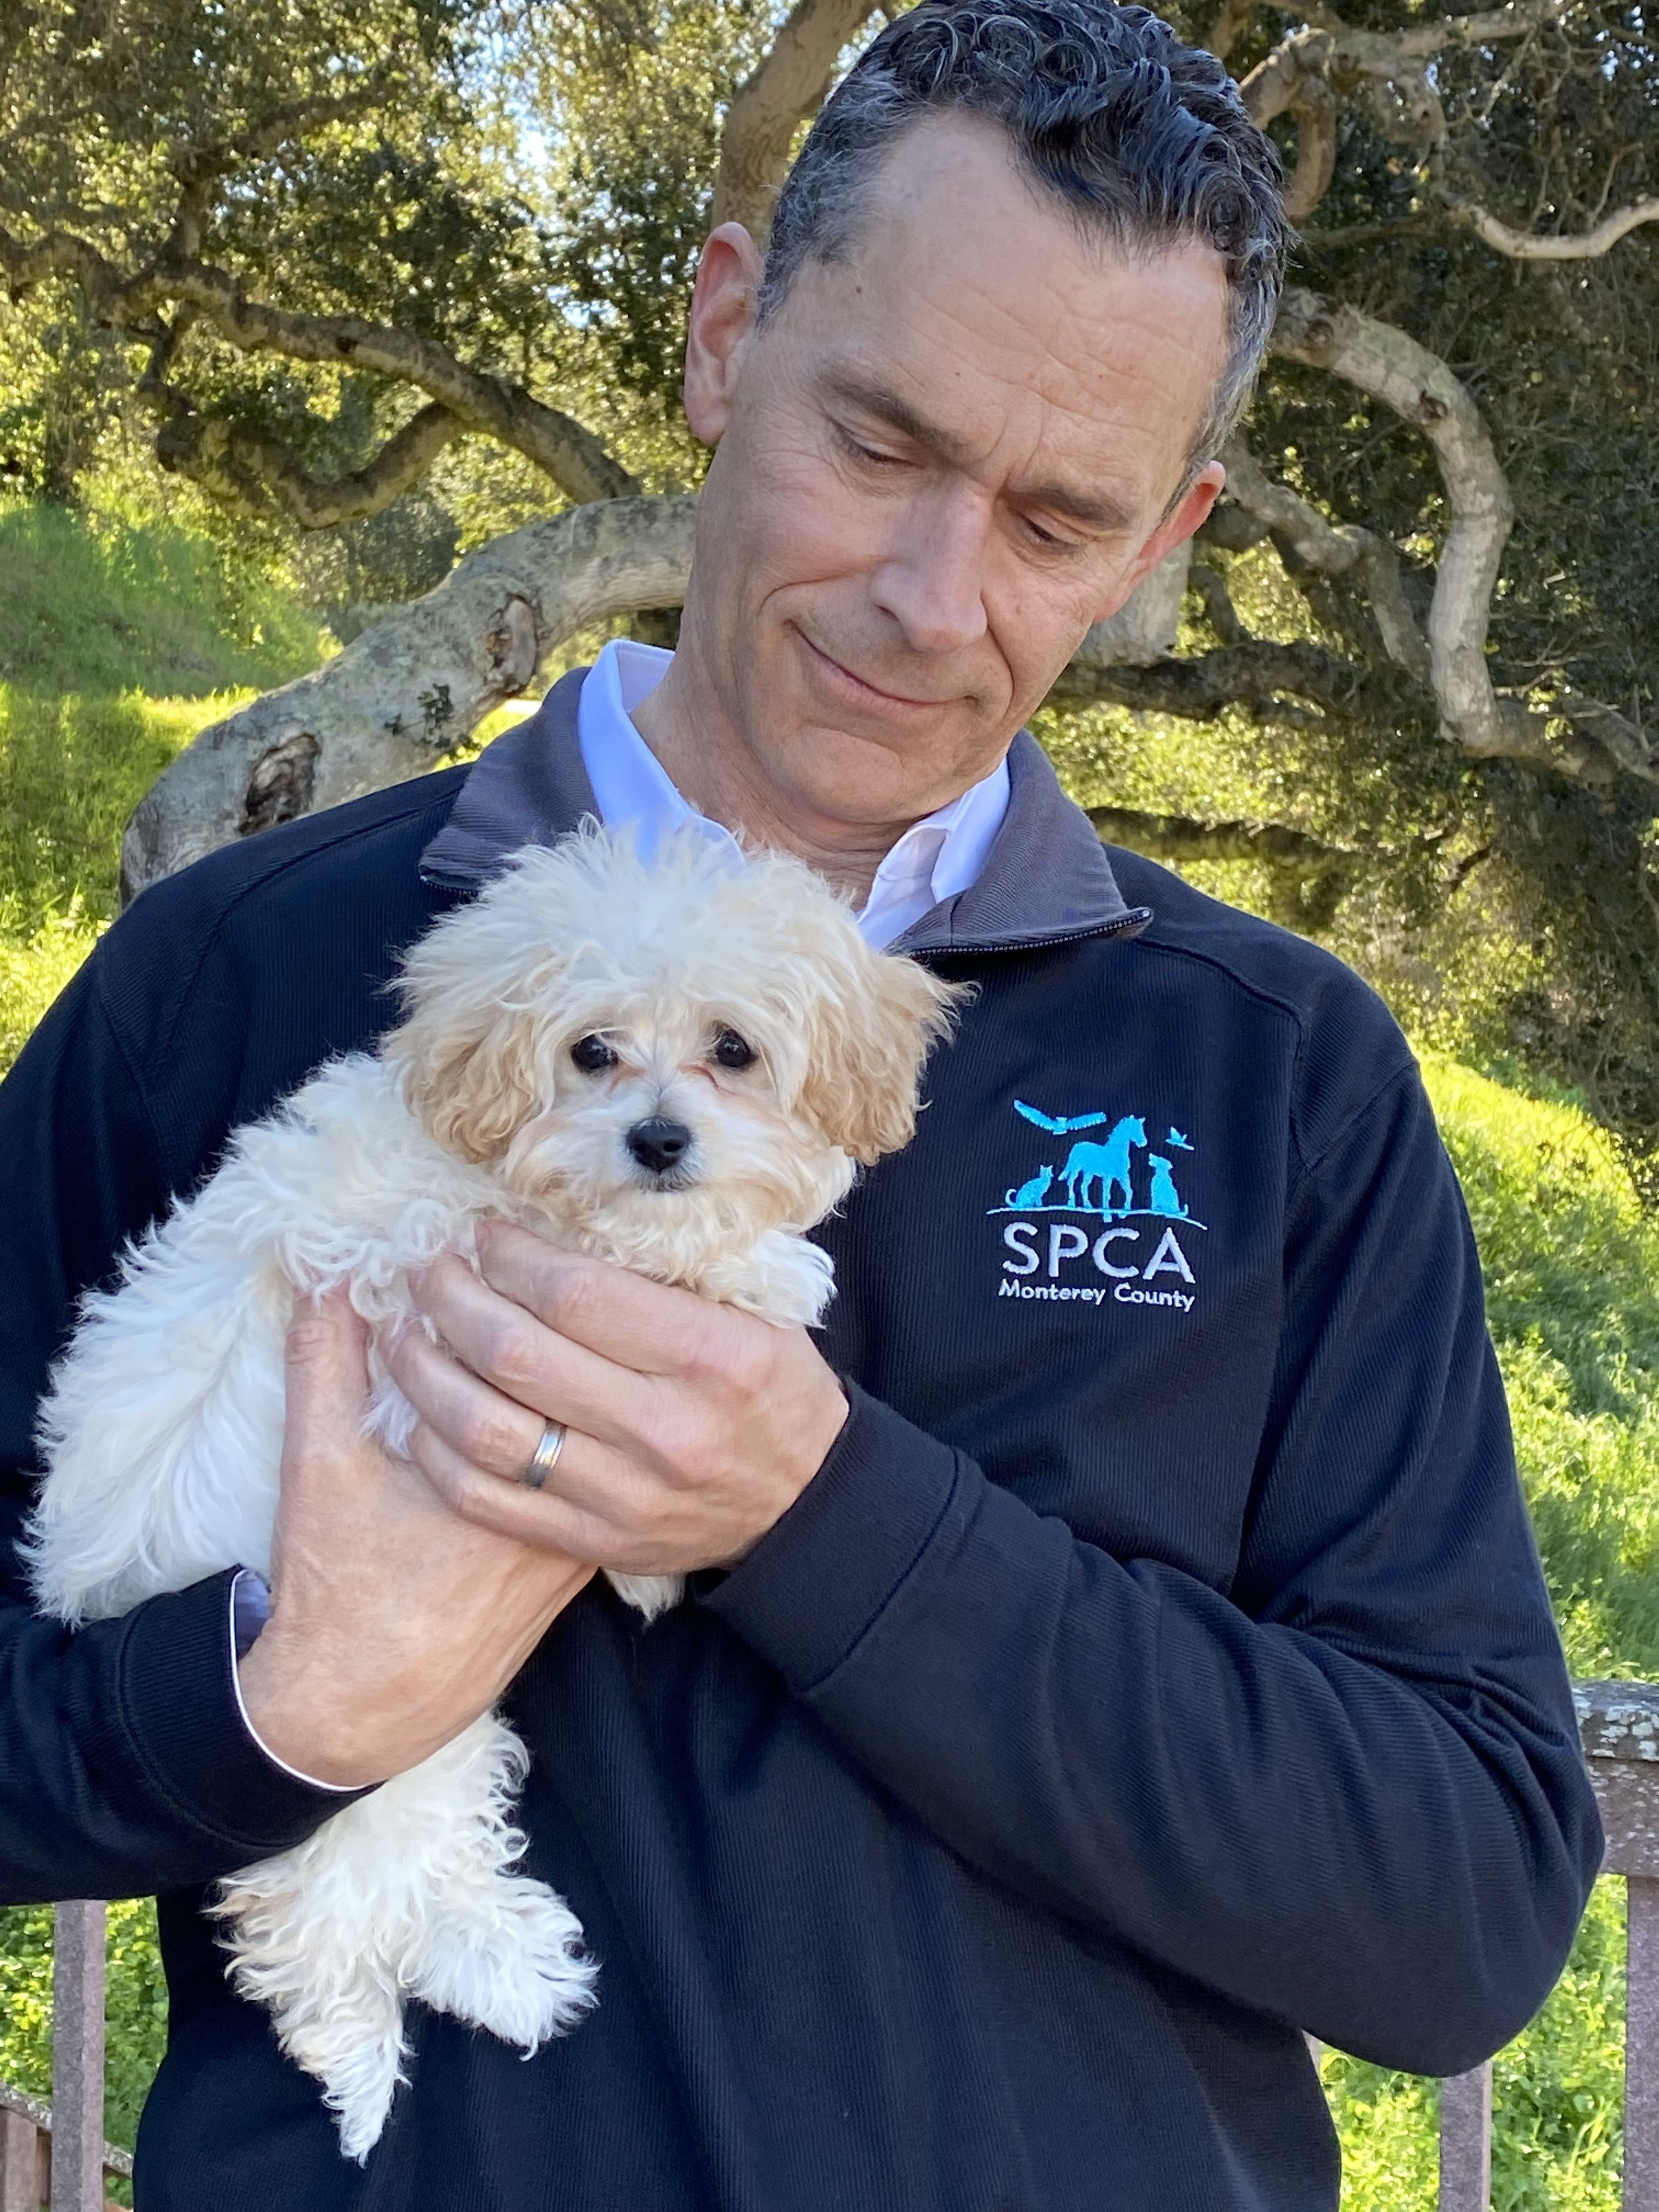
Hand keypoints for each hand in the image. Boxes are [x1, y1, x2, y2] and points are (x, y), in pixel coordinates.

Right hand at [237, 1288, 594, 1788]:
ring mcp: (592, 1528)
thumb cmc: (339, 1587)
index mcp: (503, 1476)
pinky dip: (589, 1401)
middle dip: (534, 1296)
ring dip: (571, 1345)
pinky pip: (610, 1452)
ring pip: (611, 1409)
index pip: (539, 1339)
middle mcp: (568, 1504)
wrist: (370, 1700)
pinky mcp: (593, 1545)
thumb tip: (329, 1283)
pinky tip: (555, 1362)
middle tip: (487, 1260)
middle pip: (582, 1365)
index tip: (466, 1246)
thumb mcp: (318, 1465)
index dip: (505, 1273)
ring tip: (521, 1299)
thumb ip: (324, 1365)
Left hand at [381, 1220, 849, 1572]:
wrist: (804, 1504)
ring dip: (423, 1370)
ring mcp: (624, 1494)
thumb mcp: (750, 1310)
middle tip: (426, 1268)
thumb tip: (565, 1215)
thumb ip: (668, 1270)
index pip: (575, 1293)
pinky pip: (486, 1497)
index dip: (509, 1256)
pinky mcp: (594, 1542)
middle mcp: (664, 1428)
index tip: (481, 1233)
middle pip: (517, 1354)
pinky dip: (435, 1450)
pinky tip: (414, 1408)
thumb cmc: (772, 1386)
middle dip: (452, 1298)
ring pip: (486, 1428)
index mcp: (710, 1355)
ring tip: (401, 1328)